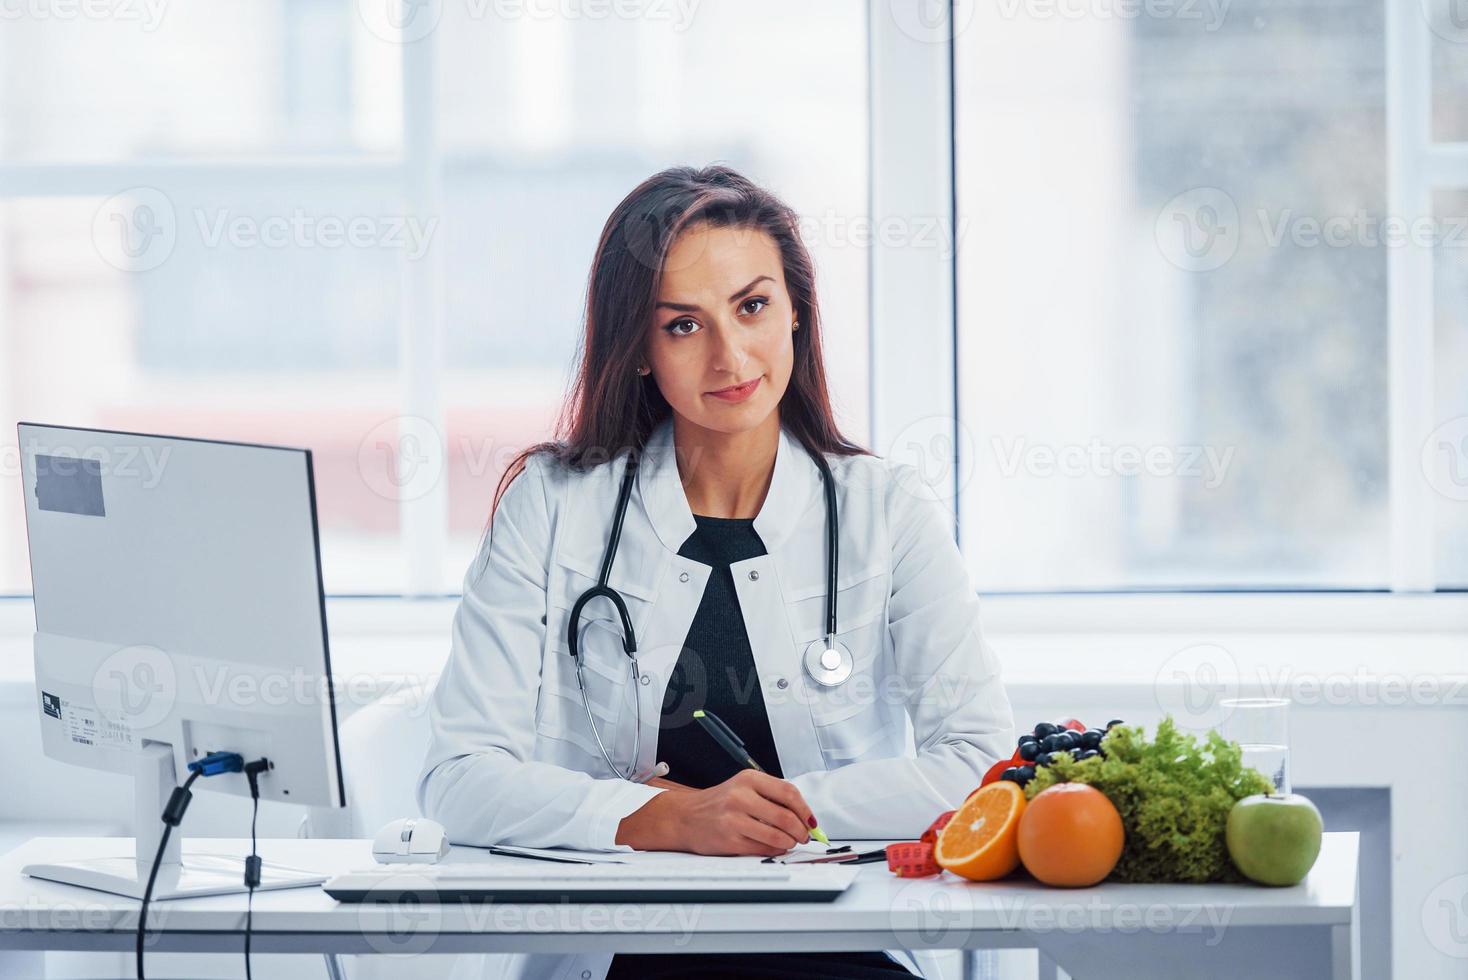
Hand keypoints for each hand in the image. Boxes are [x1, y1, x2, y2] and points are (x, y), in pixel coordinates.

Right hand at [616, 770, 816, 855]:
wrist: (685, 817)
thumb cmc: (719, 803)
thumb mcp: (744, 787)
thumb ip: (772, 797)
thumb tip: (804, 816)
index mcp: (748, 779)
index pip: (788, 793)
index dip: (805, 809)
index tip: (812, 820)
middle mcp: (740, 796)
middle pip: (785, 816)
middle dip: (801, 830)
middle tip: (804, 835)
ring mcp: (733, 819)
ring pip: (777, 835)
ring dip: (790, 842)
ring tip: (790, 842)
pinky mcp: (729, 840)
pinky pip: (763, 848)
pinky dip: (775, 850)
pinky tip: (775, 847)